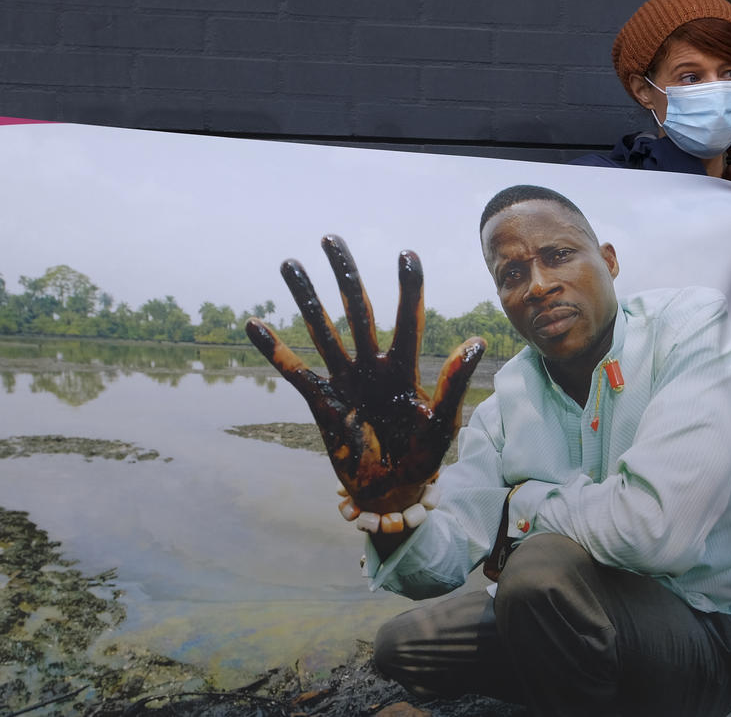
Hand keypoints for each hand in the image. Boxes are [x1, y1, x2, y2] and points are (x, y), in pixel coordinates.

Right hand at [245, 235, 486, 515]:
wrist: (392, 491)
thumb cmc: (423, 456)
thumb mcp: (443, 423)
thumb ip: (452, 384)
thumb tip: (476, 342)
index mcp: (405, 368)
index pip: (408, 319)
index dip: (408, 288)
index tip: (406, 254)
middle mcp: (372, 366)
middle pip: (357, 310)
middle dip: (344, 275)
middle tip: (330, 239)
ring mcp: (345, 381)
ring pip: (323, 331)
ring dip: (307, 298)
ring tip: (290, 264)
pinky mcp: (322, 403)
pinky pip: (295, 373)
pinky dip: (275, 351)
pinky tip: (254, 324)